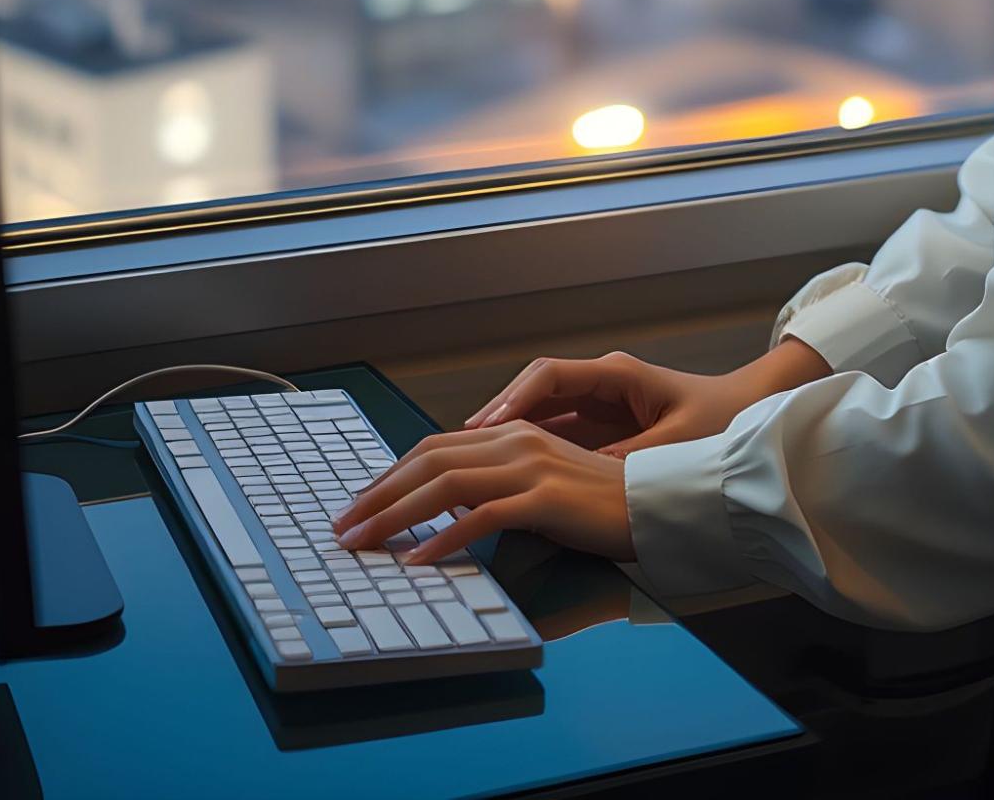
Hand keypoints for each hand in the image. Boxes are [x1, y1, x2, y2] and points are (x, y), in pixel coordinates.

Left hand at [329, 420, 634, 564]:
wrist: (652, 505)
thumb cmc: (595, 504)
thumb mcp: (537, 486)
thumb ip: (495, 487)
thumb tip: (444, 510)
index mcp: (511, 434)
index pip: (433, 448)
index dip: (389, 475)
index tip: (357, 503)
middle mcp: (516, 441)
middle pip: (428, 461)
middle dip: (378, 495)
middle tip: (341, 527)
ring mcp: (530, 467)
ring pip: (445, 485)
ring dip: (395, 515)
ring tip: (363, 543)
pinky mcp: (544, 499)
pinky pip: (481, 517)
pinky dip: (444, 538)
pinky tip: (419, 558)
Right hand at [461, 345, 815, 457]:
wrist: (750, 415)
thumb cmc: (721, 423)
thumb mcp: (677, 447)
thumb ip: (630, 459)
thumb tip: (581, 478)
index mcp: (616, 376)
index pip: (549, 377)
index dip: (513, 401)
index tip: (485, 427)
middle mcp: (600, 384)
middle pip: (532, 393)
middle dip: (494, 418)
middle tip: (455, 448)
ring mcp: (598, 406)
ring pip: (537, 415)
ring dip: (504, 437)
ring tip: (465, 465)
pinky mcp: (600, 430)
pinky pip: (552, 435)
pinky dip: (525, 452)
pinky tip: (502, 477)